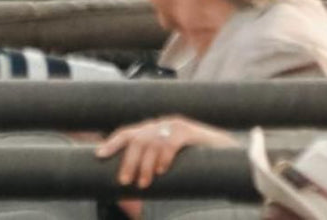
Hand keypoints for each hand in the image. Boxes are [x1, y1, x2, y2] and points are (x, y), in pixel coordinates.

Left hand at [95, 116, 236, 189]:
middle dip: (128, 161)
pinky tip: (162, 170)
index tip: (99, 155)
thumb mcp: (170, 169)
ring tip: (144, 183)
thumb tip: (128, 202)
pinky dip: (164, 157)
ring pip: (151, 141)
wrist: (227, 154)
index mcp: (154, 131)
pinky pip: (171, 141)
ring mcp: (176, 126)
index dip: (112, 143)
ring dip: (144, 164)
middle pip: (137, 138)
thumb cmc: (195, 166)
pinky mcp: (190, 131)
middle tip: (125, 181)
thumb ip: (151, 178)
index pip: (127, 132)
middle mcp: (162, 125)